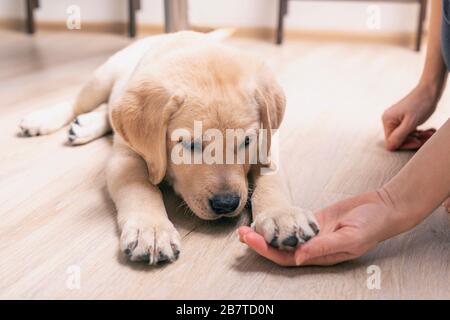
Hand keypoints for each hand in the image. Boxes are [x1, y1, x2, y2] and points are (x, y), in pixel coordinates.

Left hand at [238, 191, 398, 265]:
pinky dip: (279, 222)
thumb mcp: (350, 237)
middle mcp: (313, 248)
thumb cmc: (370, 225)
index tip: (251, 240)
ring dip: (266, 233)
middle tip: (241, 233)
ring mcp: (312, 235)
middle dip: (259, 242)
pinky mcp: (314, 222)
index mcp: (320, 256)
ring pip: (283, 237)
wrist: (381, 207)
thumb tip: (299, 257)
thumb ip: (324, 248)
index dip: (267, 251)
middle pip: (280, 249)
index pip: (287, 258)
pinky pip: (292, 224)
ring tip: (248, 227)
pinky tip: (267, 218)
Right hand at [382, 84, 438, 150]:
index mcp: (387, 120)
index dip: (405, 144)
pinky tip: (428, 131)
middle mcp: (389, 121)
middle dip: (414, 141)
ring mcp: (396, 120)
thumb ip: (399, 136)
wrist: (430, 90)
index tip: (418, 142)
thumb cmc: (421, 103)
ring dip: (419, 138)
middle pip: (399, 140)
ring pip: (406, 137)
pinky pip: (410, 132)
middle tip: (427, 138)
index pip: (391, 142)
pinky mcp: (404, 120)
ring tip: (430, 133)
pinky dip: (420, 133)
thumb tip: (390, 147)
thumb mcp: (411, 122)